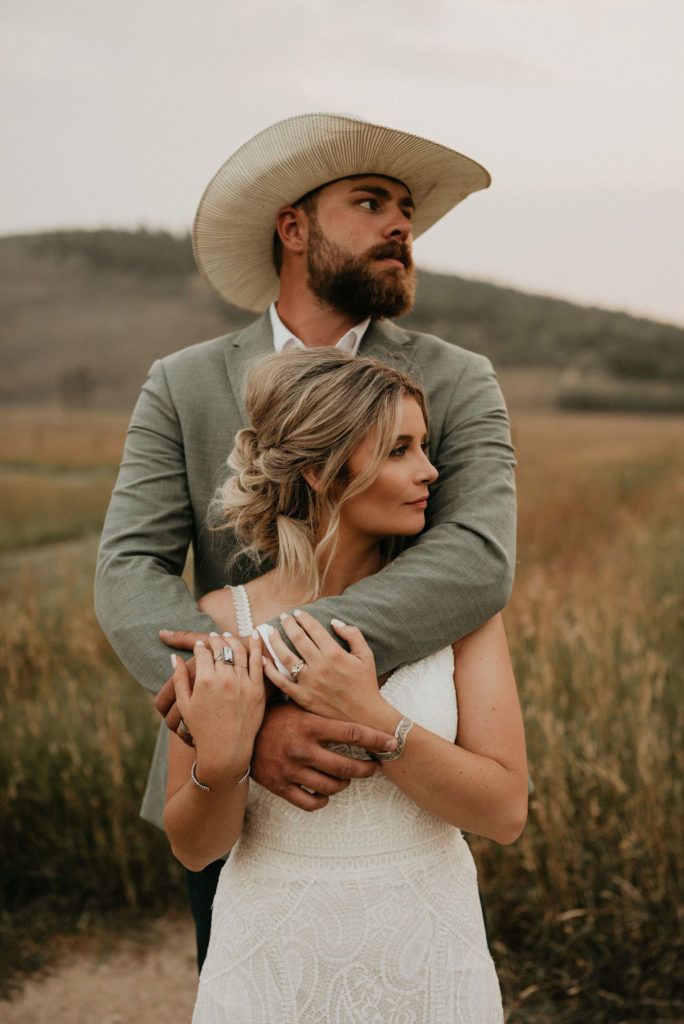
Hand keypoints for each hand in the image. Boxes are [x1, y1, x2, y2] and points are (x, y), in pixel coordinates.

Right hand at [173, 634, 264, 785]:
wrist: (226, 750)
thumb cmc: (202, 728)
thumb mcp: (185, 704)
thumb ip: (178, 679)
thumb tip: (173, 658)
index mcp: (205, 681)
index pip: (203, 652)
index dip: (200, 646)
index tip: (200, 645)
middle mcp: (224, 679)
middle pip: (220, 648)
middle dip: (216, 640)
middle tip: (214, 637)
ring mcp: (243, 683)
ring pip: (239, 651)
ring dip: (233, 639)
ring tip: (229, 636)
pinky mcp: (257, 689)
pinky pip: (258, 662)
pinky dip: (256, 646)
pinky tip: (254, 636)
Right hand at [251, 702, 397, 810]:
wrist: (237, 734)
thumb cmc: (273, 716)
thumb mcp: (297, 704)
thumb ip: (322, 707)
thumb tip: (351, 697)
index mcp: (310, 725)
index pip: (352, 733)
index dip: (376, 739)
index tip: (392, 743)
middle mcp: (303, 749)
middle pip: (346, 767)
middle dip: (367, 769)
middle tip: (375, 767)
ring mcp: (292, 770)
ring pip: (331, 786)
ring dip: (345, 784)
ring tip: (349, 778)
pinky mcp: (281, 786)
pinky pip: (309, 802)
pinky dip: (322, 799)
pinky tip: (326, 792)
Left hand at [264, 610, 384, 723]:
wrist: (364, 716)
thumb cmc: (365, 683)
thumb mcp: (366, 655)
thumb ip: (352, 634)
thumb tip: (334, 621)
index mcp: (335, 654)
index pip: (314, 629)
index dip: (304, 618)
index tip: (298, 613)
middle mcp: (320, 666)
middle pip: (297, 639)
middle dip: (288, 624)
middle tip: (283, 617)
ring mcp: (309, 683)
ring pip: (285, 657)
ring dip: (275, 642)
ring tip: (270, 633)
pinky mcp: (303, 697)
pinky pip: (281, 682)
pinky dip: (269, 670)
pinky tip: (263, 660)